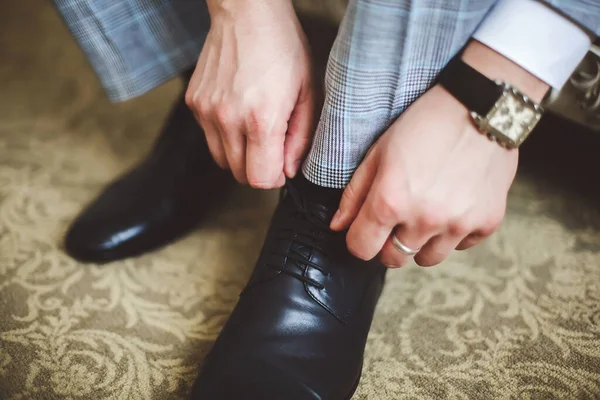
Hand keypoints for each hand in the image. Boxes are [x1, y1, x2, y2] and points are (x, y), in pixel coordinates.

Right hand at [185, 0, 315, 187]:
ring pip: (222, 160)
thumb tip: (288, 171)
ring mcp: (206, 111)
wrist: (246, 11)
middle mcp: (228, 119)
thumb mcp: (308, 92)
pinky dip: (225, 135)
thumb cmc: (283, 47)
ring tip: (255, 128)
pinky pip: (210, 137)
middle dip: (259, 168)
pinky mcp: (194, 103)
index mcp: (261, 119)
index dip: (274, 178)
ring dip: (240, 155)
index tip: (282, 166)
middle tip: (272, 146)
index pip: (259, 179)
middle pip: (239, 175)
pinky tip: (239, 111)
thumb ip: (300, 138)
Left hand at [330, 41, 548, 267]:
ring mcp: (458, 225)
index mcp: (390, 202)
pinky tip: (454, 203)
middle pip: (394, 259)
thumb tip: (338, 226)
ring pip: (428, 259)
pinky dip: (454, 232)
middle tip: (398, 216)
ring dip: (422, 241)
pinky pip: (462, 245)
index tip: (366, 228)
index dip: (359, 239)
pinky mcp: (487, 223)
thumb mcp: (379, 152)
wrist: (482, 106)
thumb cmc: (424, 124)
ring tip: (427, 209)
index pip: (361, 249)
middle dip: (388, 244)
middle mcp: (424, 220)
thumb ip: (355, 194)